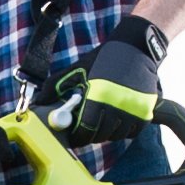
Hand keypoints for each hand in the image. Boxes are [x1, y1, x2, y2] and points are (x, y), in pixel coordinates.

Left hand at [43, 15, 164, 142]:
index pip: (86, 130)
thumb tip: (37, 102)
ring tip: (101, 122)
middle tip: (86, 129)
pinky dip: (123, 130)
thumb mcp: (78, 69)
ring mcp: (135, 110)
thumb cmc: (104, 59)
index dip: (78, 136)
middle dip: (91, 134)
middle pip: (101, 135)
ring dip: (107, 133)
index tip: (74, 135)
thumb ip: (56, 86)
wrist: (135, 48)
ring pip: (116, 136)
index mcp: (99, 96)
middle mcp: (118, 105)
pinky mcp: (147, 111)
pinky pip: (132, 132)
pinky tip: (116, 121)